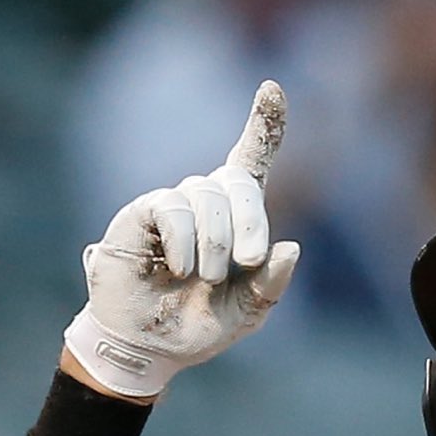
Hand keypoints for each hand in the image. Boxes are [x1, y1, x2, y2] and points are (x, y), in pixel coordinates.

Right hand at [63, 82, 300, 400]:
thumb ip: (271, 284)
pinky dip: (184, 242)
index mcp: (238, 220)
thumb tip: (291, 248)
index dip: (264, 125)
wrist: (149, 347)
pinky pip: (173, 208)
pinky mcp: (143, 212)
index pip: (253, 161)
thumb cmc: (199, 324)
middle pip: (239, 181)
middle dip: (251, 220)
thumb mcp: (246, 312)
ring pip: (207, 196)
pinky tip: (178, 269)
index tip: (272, 88)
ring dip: (214, 244)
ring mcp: (175, 204)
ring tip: (202, 278)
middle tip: (248, 261)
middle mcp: (207, 202)